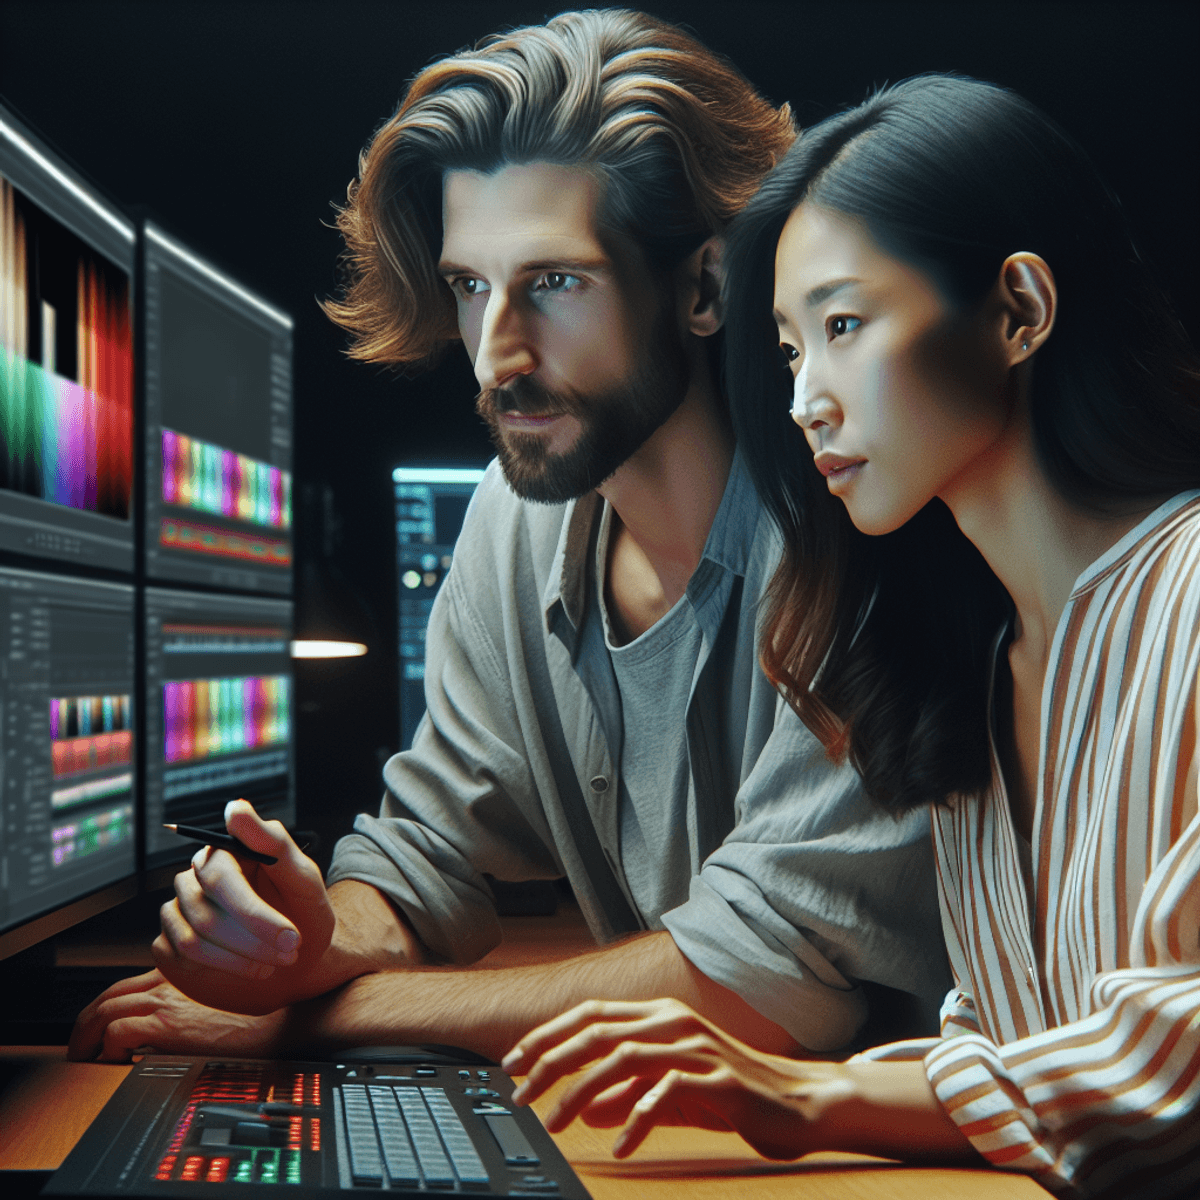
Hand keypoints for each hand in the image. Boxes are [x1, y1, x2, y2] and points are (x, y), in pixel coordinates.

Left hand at [68, 970, 285, 1062]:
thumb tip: (158, 1031)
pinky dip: (107, 1048)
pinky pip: (118, 1032)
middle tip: (79, 1045)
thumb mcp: (213, 1002)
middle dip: (84, 1021)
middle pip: (109, 995)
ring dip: (86, 1037)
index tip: (98, 1029)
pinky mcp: (168, 1025)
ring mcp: (167, 1002)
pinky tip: (115, 1062)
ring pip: (105, 1010)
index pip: (125, 986)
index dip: (104, 1008)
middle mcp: (168, 983)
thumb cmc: (249, 1020)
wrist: (271, 1028)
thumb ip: (186, 1003)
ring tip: (86, 1058)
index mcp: (179, 976)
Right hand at [153, 800, 335, 1013]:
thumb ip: (273, 843)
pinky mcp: (169, 942)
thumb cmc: (303, 911)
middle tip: (292, 949)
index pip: (220, 875)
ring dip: (243, 956)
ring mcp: (178, 908)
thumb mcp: (303, 879)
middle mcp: (195, 875)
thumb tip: (235, 807)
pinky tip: (253, 967)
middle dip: (254, 936)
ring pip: (195, 937)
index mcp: (226, 851)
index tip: (287, 931)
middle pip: (207, 910)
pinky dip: (226, 968)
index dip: (253, 911)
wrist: (299, 957)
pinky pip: (181, 957)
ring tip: (280, 959)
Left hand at [503, 998, 848, 1158]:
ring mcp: (696, 1047)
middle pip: (598, 1032)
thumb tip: (587, 1110)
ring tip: (558, 1123)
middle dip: (551, 1062)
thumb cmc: (735, 1093)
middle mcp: (674, 1022)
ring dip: (582, 1090)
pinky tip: (619, 1145)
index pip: (590, 1015)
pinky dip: (636, 1118)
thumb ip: (629, 1095)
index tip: (514, 1063)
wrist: (799, 1103)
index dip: (548, 1036)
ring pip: (624, 1056)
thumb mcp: (671, 1093)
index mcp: (660, 1016)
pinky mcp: (718, 1076)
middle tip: (521, 1095)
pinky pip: (666, 1091)